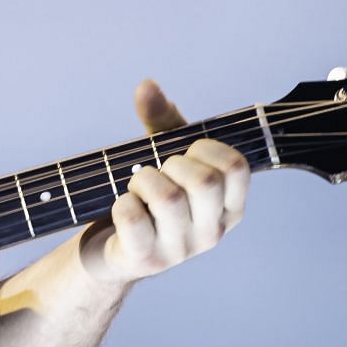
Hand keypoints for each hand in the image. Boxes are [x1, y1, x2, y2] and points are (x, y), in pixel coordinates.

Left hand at [88, 80, 249, 282]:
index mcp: (228, 207)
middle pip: (206, 182)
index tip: (186, 151)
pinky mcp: (146, 260)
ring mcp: (181, 251)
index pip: (237, 167)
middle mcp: (212, 232)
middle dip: (173, 163)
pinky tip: (122, 206)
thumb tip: (147, 86)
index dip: (207, 147)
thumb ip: (161, 120)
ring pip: (168, 198)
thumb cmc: (147, 196)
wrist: (110, 248)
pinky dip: (122, 203)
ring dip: (143, 179)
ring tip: (136, 185)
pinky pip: (133, 219)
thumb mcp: (161, 155)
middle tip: (158, 170)